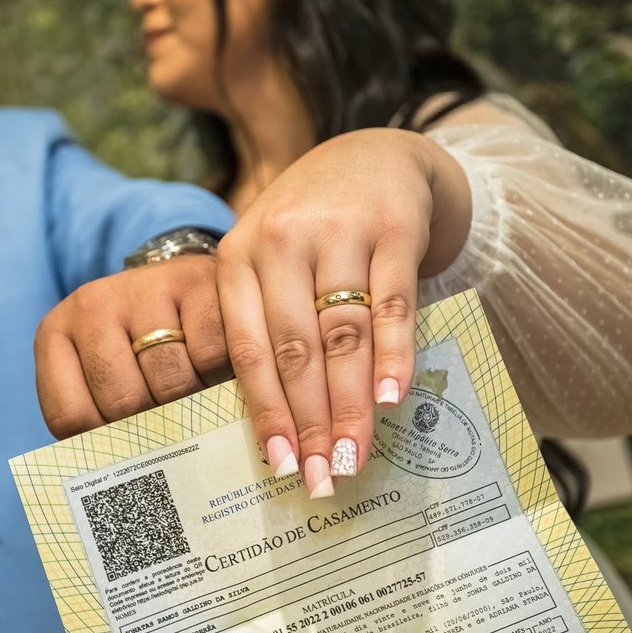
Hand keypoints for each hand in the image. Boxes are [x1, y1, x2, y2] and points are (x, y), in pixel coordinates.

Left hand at [36, 254, 232, 438]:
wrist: (186, 284)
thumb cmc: (142, 351)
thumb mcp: (107, 380)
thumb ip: (101, 422)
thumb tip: (121, 492)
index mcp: (56, 334)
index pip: (70, 416)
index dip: (106, 443)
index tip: (132, 446)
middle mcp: (91, 305)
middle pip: (123, 402)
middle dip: (155, 424)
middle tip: (174, 422)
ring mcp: (141, 288)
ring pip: (170, 382)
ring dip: (192, 402)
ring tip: (199, 396)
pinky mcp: (194, 281)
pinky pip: (210, 354)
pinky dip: (220, 372)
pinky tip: (218, 367)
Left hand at [216, 128, 470, 496]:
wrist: (372, 154)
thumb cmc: (310, 227)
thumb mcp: (269, 261)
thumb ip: (266, 324)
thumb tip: (277, 428)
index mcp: (238, 257)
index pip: (249, 349)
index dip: (267, 412)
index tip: (281, 465)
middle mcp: (281, 241)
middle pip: (296, 349)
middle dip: (311, 421)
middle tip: (324, 478)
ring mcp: (337, 231)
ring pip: (342, 333)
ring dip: (351, 403)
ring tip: (355, 456)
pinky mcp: (393, 227)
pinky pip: (392, 303)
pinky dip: (393, 355)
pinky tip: (393, 399)